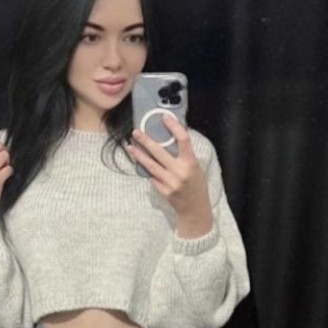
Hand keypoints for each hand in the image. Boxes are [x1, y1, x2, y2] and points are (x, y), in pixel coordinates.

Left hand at [126, 113, 212, 233]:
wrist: (195, 209)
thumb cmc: (197, 186)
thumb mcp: (196, 168)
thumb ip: (185, 155)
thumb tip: (172, 137)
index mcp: (191, 163)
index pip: (183, 140)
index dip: (174, 127)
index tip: (164, 117)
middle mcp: (180, 172)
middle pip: (159, 152)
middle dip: (146, 141)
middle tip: (136, 132)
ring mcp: (170, 182)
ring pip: (151, 166)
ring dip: (139, 155)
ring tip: (130, 147)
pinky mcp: (163, 191)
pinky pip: (151, 178)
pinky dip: (145, 170)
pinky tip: (138, 163)